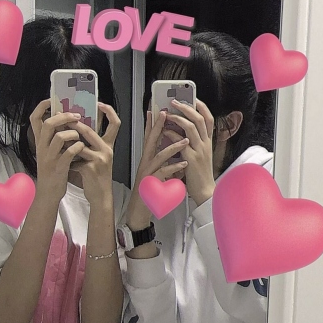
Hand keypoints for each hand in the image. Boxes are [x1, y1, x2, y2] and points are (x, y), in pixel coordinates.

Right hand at [30, 99, 84, 201]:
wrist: (49, 192)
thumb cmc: (53, 168)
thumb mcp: (50, 150)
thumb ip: (54, 136)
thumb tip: (65, 120)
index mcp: (40, 141)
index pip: (34, 118)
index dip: (42, 107)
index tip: (52, 100)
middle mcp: (42, 147)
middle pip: (48, 124)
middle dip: (64, 117)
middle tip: (77, 116)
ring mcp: (50, 157)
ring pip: (60, 137)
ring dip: (73, 133)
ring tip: (80, 137)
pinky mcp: (59, 167)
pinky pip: (69, 153)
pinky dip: (78, 148)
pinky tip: (82, 148)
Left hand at [69, 103, 120, 206]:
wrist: (101, 195)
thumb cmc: (96, 175)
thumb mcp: (97, 156)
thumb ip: (89, 143)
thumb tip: (75, 128)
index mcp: (108, 145)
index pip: (115, 124)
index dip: (109, 111)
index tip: (99, 103)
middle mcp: (107, 149)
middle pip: (91, 131)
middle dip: (75, 125)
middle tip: (63, 119)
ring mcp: (100, 158)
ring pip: (80, 144)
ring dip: (67, 141)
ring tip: (58, 139)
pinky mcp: (91, 168)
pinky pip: (75, 158)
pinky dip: (67, 159)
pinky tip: (62, 160)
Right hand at [126, 110, 189, 228]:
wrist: (138, 212)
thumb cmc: (147, 193)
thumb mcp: (156, 175)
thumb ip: (166, 166)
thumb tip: (179, 159)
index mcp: (148, 160)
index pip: (150, 139)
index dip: (153, 124)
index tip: (158, 110)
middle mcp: (146, 163)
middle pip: (151, 141)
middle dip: (158, 126)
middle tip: (166, 113)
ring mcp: (147, 172)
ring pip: (159, 156)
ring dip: (172, 147)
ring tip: (185, 141)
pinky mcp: (151, 183)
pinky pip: (163, 174)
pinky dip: (174, 168)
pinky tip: (183, 165)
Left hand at [162, 99, 215, 205]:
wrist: (204, 191)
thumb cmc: (200, 173)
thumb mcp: (201, 154)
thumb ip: (195, 141)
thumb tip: (182, 129)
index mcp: (208, 142)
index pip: (209, 119)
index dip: (202, 107)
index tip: (193, 98)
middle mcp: (205, 144)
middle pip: (200, 119)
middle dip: (187, 107)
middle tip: (175, 101)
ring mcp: (199, 151)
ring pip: (191, 127)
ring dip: (178, 117)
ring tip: (168, 113)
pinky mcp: (191, 159)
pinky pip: (181, 142)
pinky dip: (171, 134)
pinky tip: (165, 132)